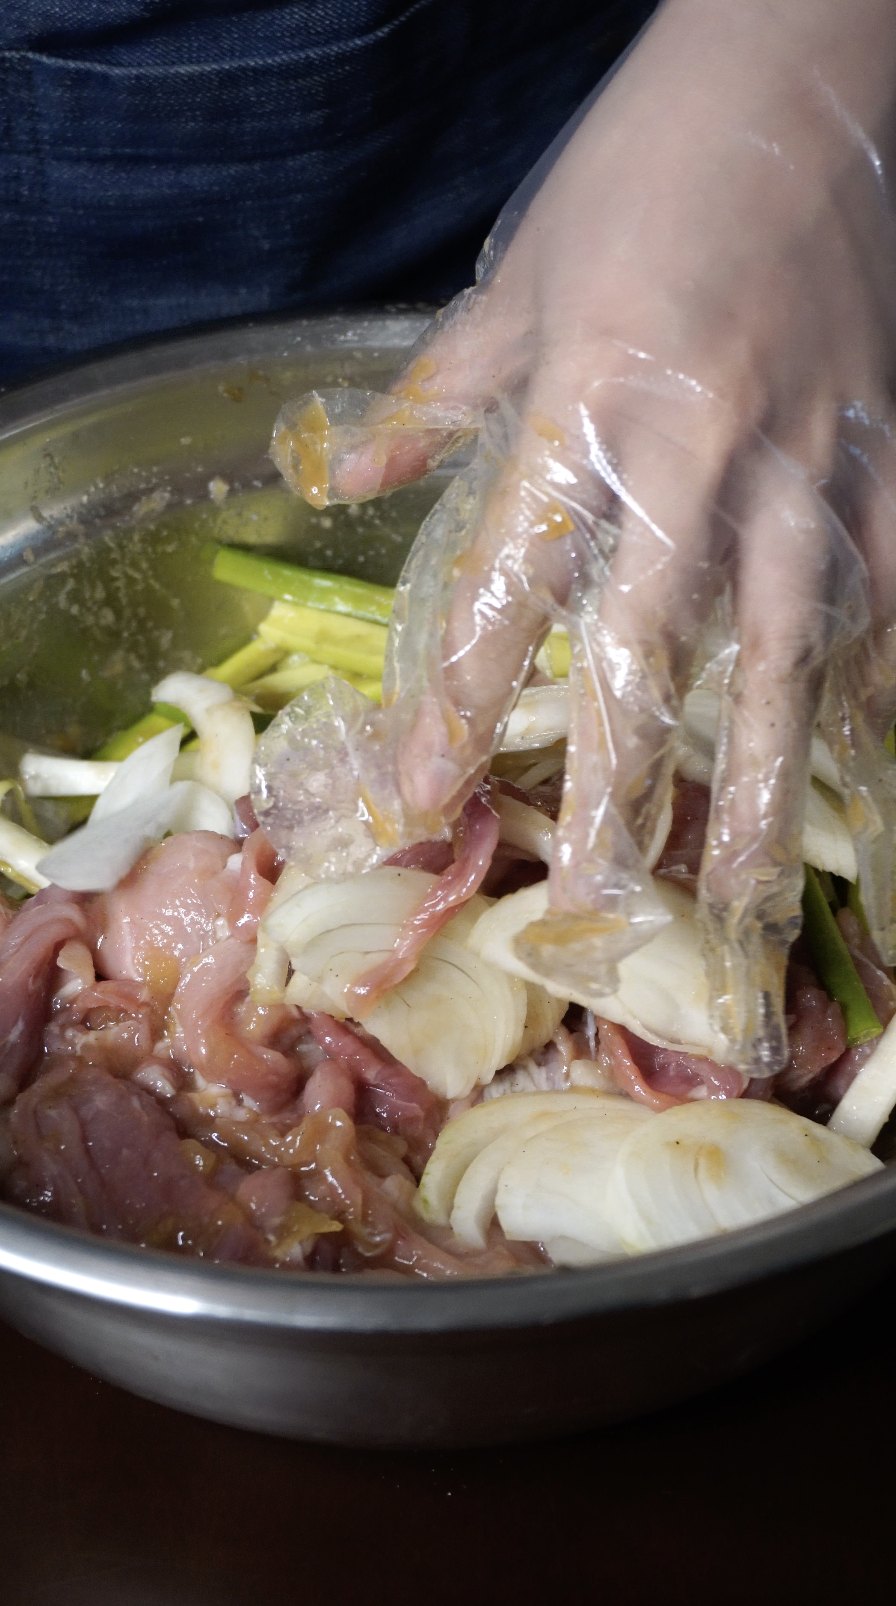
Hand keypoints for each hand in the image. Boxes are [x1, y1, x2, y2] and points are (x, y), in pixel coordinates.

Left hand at [326, 0, 895, 1069]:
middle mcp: (706, 445)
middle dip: (619, 786)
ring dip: (760, 777)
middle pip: (655, 649)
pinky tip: (858, 753)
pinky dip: (874, 673)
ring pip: (788, 645)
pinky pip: (888, 579)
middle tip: (596, 905)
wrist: (807, 60)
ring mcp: (815, 450)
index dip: (461, 698)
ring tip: (737, 888)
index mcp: (593, 398)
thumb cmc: (646, 164)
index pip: (513, 582)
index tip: (421, 794)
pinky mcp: (886, 439)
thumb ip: (436, 398)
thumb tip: (340, 480)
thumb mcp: (520, 273)